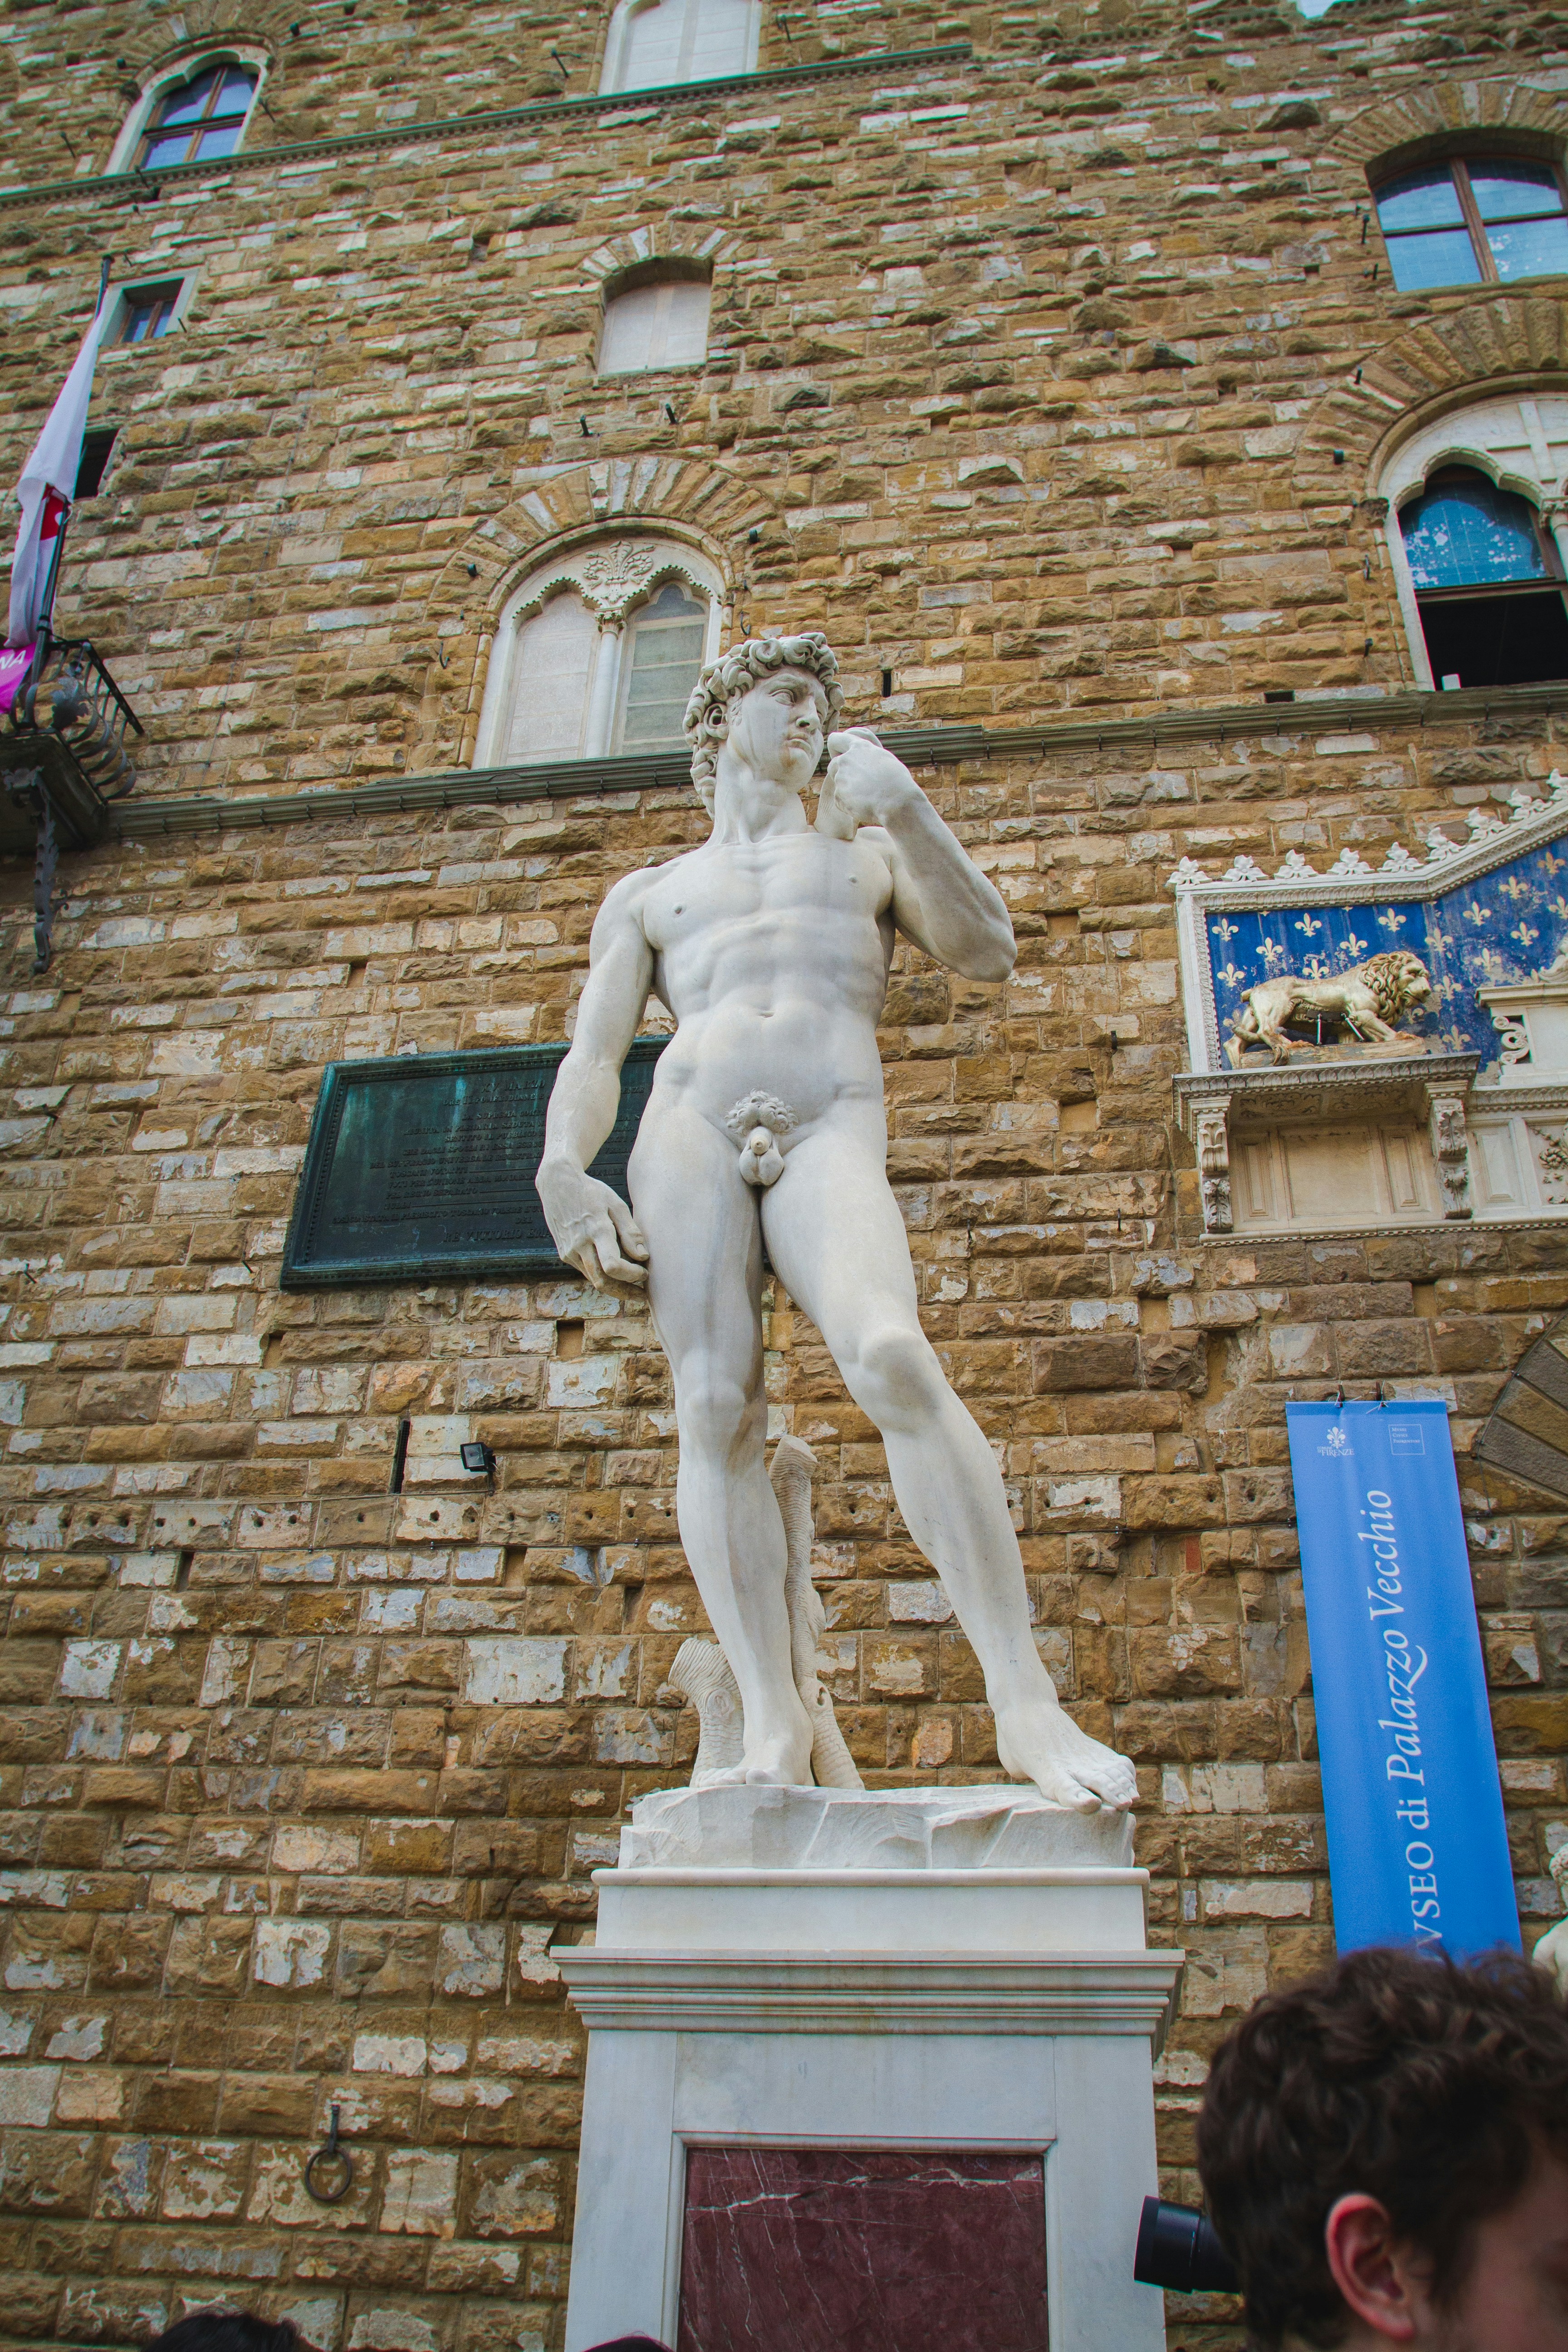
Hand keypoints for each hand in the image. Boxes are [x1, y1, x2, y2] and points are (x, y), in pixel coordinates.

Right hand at [535, 1161, 648, 1289]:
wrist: (557, 1184)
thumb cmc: (592, 1192)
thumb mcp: (616, 1204)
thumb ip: (630, 1231)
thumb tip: (643, 1257)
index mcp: (595, 1229)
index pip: (612, 1266)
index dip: (631, 1275)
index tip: (645, 1272)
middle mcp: (579, 1244)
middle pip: (602, 1281)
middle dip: (625, 1293)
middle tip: (643, 1295)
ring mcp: (569, 1251)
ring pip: (594, 1280)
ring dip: (615, 1287)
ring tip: (634, 1284)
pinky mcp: (564, 1254)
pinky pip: (587, 1271)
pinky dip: (603, 1276)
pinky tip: (616, 1271)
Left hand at [817, 728, 921, 839]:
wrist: (896, 802)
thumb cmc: (897, 781)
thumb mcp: (885, 759)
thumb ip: (868, 756)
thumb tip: (863, 759)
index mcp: (859, 747)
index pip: (835, 740)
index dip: (836, 749)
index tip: (840, 756)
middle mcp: (845, 760)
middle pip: (833, 765)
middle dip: (841, 773)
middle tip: (858, 784)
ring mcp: (840, 778)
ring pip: (838, 783)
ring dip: (847, 789)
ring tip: (867, 796)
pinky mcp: (838, 795)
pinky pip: (840, 800)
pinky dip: (849, 804)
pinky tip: (865, 805)